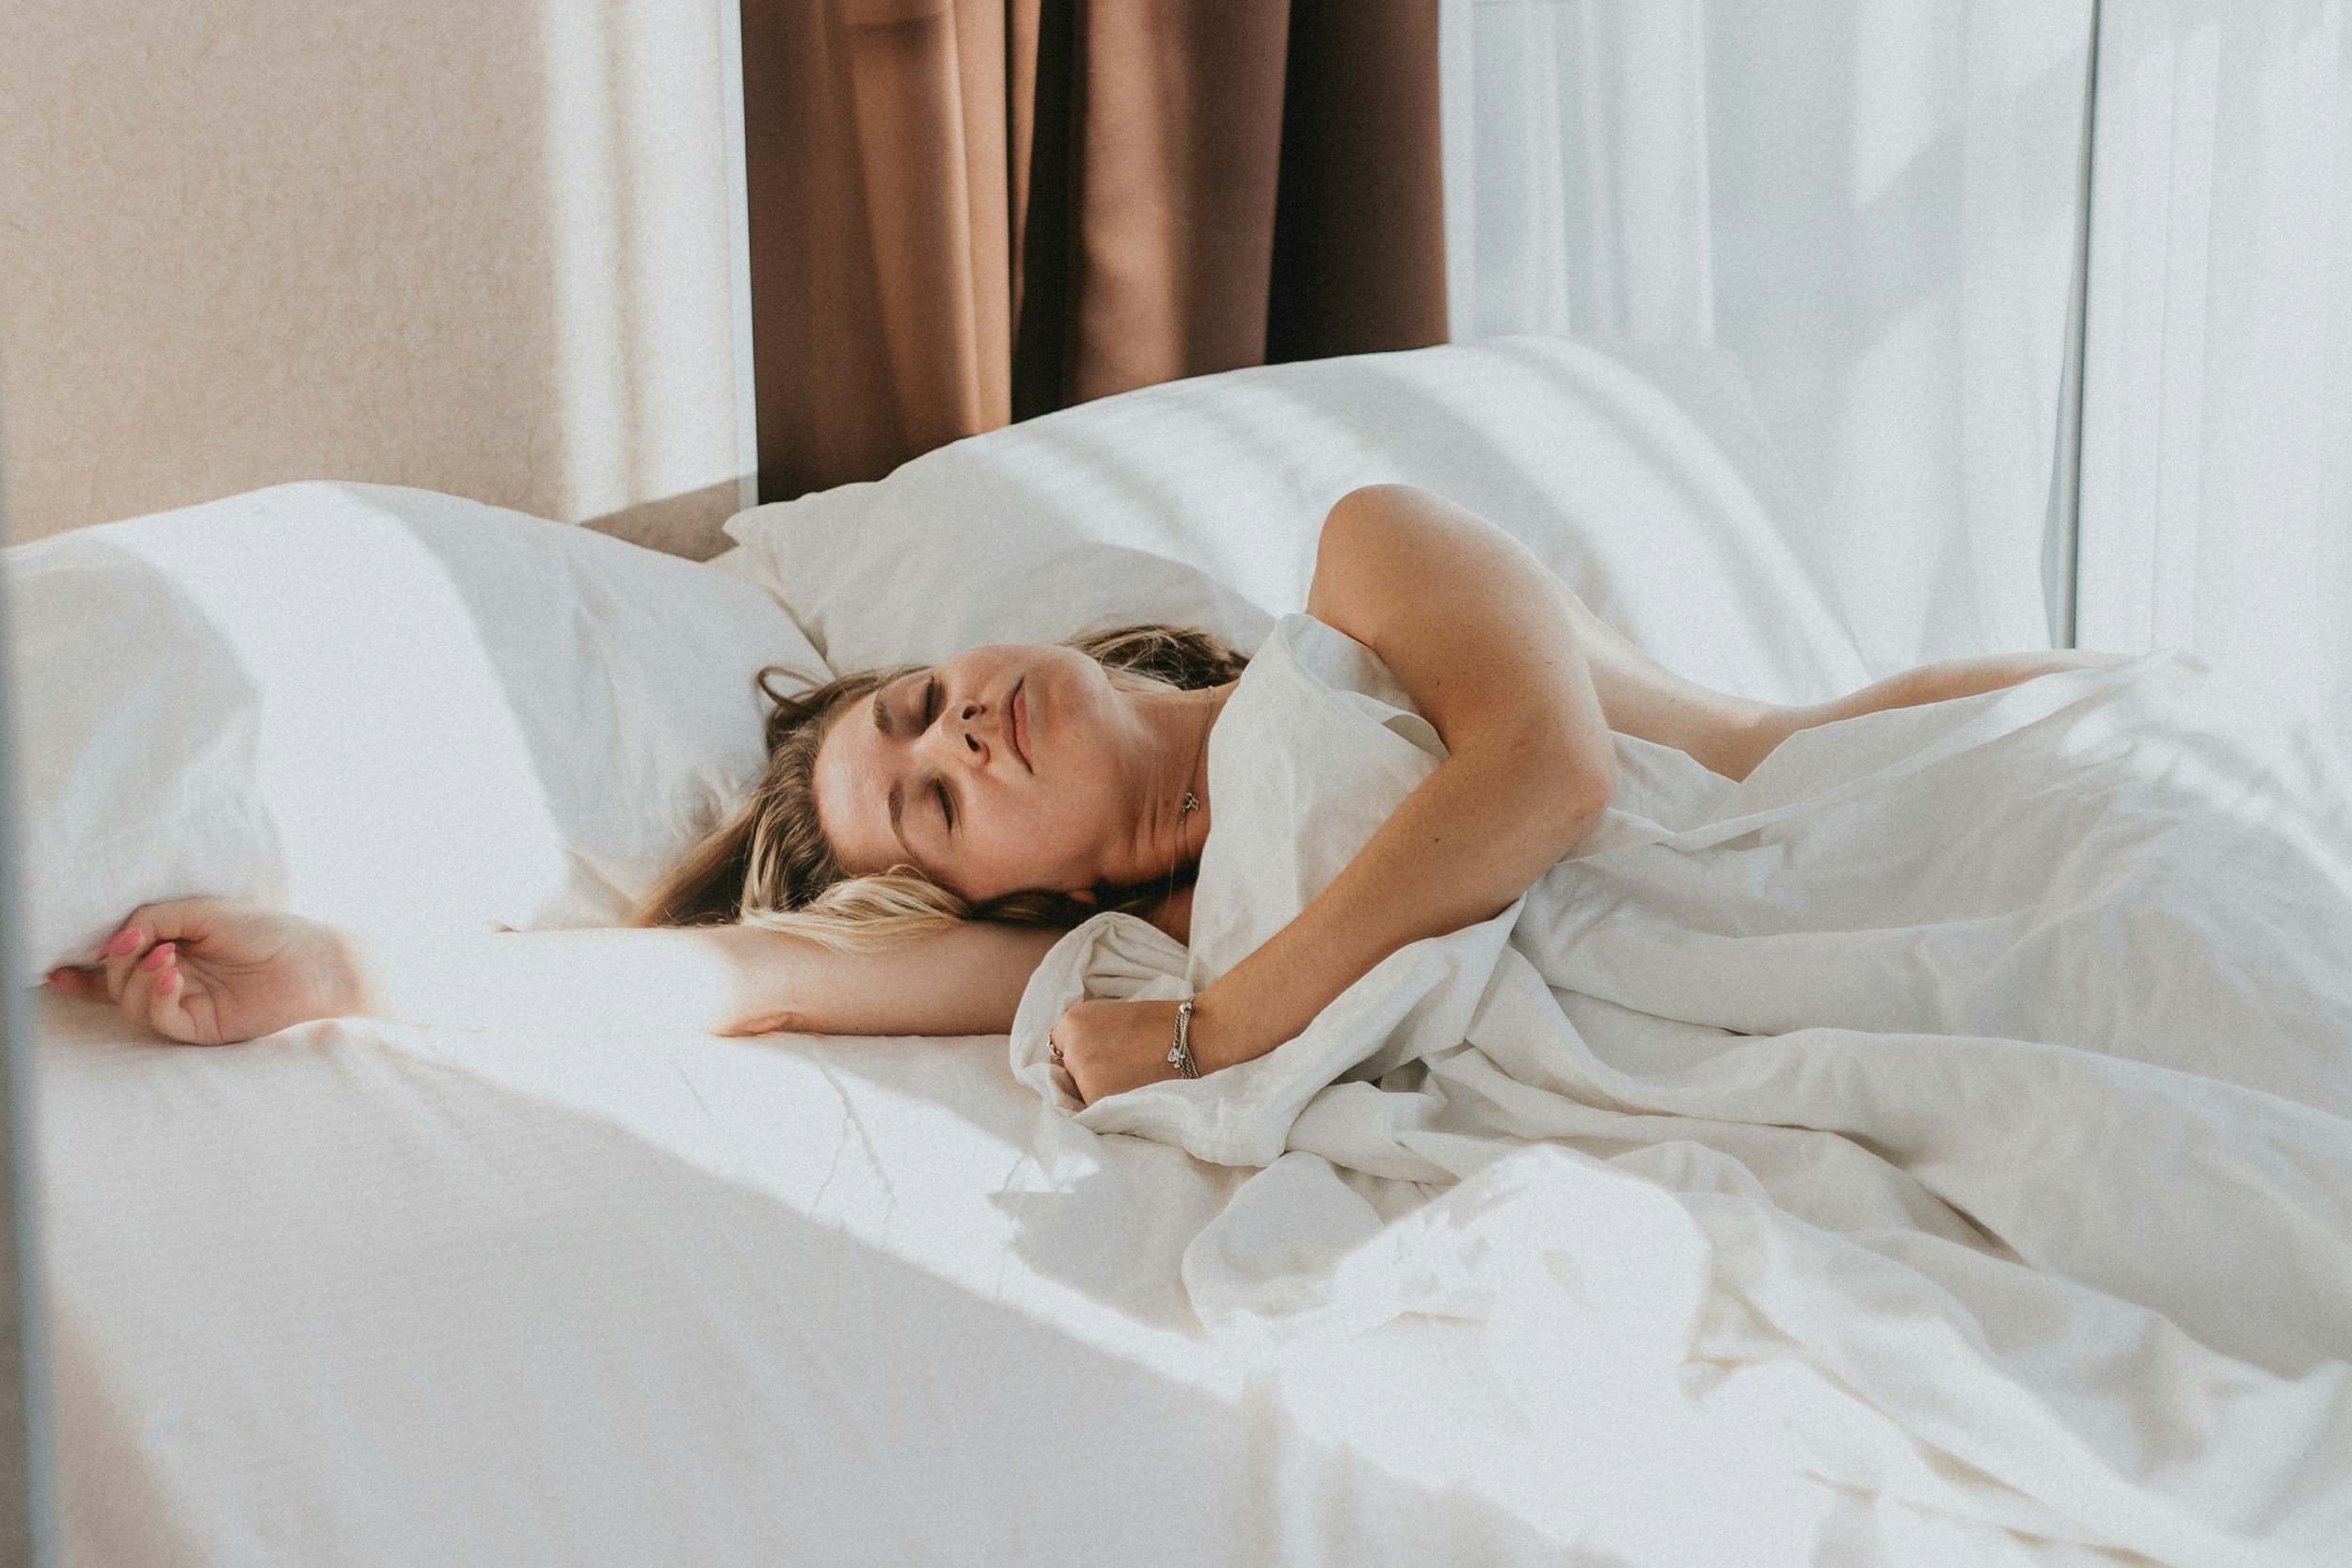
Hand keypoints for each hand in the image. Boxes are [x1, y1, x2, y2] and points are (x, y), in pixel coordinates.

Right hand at [44, 898, 366, 1045]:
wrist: (314, 959)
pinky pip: (160, 1020)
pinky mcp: (201, 1027)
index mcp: (174, 951)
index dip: (85, 972)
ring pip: (131, 1004)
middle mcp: (175, 980)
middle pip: (117, 983)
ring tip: (167, 957)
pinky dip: (155, 998)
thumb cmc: (267, 930)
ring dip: (137, 979)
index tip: (54, 970)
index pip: (120, 966)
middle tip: (142, 944)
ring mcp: (186, 1005)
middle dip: (118, 962)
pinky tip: (171, 977)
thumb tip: (111, 944)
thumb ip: (151, 920)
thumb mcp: (200, 912)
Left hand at [1049, 997, 1184, 1105]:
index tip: (1098, 1057)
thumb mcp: (1107, 1016)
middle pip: (1066, 1071)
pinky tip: (1131, 1089)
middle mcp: (1071, 1047)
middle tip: (1119, 1066)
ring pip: (1079, 1091)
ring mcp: (1083, 1074)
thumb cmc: (1155, 1023)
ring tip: (1128, 1077)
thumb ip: (1084, 1035)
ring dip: (1096, 1090)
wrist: (1189, 1036)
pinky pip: (1094, 1107)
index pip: (1059, 1048)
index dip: (1078, 1054)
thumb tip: (1068, 1060)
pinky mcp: (1097, 1098)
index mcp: (1071, 1021)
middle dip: (1086, 1073)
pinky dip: (1109, 1103)